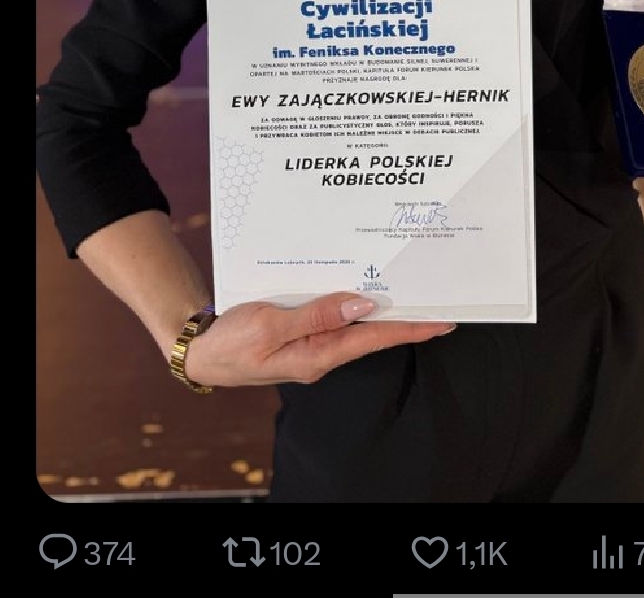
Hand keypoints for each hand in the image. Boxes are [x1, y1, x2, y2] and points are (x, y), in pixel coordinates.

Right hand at [184, 292, 454, 388]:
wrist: (200, 349)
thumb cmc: (232, 342)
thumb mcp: (271, 327)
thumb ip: (318, 315)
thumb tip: (363, 305)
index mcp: (319, 354)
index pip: (375, 339)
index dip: (410, 328)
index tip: (443, 321)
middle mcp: (322, 351)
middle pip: (372, 333)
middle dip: (404, 316)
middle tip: (437, 298)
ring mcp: (312, 343)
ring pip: (355, 323)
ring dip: (381, 308)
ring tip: (411, 289)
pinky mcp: (301, 332)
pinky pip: (334, 316)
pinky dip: (352, 302)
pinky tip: (362, 288)